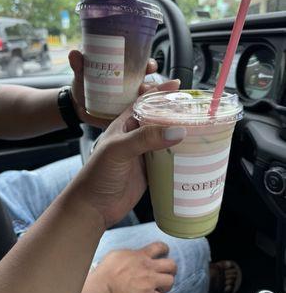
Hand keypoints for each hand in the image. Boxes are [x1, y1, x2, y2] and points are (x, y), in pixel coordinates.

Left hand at [68, 49, 157, 126]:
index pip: (144, 67)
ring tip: (140, 101)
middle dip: (153, 85)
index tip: (150, 66)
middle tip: (144, 87)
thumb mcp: (83, 75)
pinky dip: (144, 118)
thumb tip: (74, 53)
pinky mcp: (128, 116)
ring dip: (150, 101)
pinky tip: (143, 118)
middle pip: (150, 84)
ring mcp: (131, 102)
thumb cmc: (84, 86)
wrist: (77, 107)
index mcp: (126, 73)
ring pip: (148, 101)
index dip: (150, 65)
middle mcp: (133, 87)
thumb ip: (79, 65)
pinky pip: (140, 117)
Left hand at [71, 79, 184, 227]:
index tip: (178, 85)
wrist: (93, 207)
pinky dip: (180, 156)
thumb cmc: (97, 174)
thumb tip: (176, 130)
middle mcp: (135, 137)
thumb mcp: (118, 150)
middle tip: (195, 109)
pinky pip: (168, 159)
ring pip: (165, 139)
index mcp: (124, 125)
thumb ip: (144, 138)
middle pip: (159, 120)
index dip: (159, 93)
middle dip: (175, 113)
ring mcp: (143, 154)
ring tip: (200, 129)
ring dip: (180, 135)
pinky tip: (193, 155)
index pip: (143, 103)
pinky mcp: (150, 171)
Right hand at [89, 242, 176, 292]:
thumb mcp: (117, 254)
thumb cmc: (105, 272)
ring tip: (160, 288)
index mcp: (140, 255)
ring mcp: (149, 282)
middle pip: (171, 265)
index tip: (164, 252)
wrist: (102, 287)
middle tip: (167, 272)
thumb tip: (131, 255)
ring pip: (170, 281)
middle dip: (171, 269)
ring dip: (166, 285)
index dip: (165, 249)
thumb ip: (129, 254)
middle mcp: (148, 267)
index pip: (159, 247)